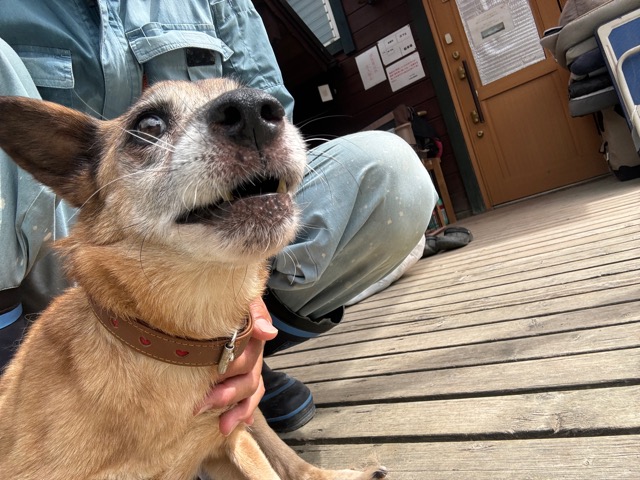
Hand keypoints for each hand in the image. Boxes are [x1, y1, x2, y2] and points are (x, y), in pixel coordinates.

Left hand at [195, 297, 276, 434]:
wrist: (224, 294)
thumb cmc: (229, 299)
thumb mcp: (243, 301)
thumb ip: (255, 313)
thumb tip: (268, 333)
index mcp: (252, 334)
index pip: (250, 354)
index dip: (233, 366)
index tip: (214, 376)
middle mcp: (254, 352)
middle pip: (249, 378)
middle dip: (227, 394)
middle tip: (202, 404)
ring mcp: (250, 366)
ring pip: (251, 391)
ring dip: (237, 409)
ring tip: (222, 425)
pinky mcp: (243, 376)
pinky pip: (251, 398)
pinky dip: (245, 412)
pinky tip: (235, 425)